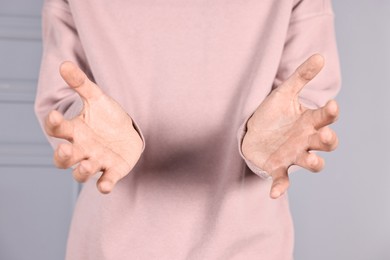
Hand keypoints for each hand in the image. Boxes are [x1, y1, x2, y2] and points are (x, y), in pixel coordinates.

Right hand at [44, 62, 142, 193]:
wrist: (129, 132)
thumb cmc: (107, 116)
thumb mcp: (97, 98)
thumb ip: (81, 84)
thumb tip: (64, 64)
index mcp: (74, 131)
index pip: (57, 129)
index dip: (54, 123)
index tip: (55, 115)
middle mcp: (81, 149)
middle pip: (62, 158)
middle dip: (63, 156)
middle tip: (67, 149)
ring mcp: (96, 161)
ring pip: (80, 173)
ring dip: (82, 171)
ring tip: (88, 164)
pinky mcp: (112, 171)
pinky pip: (105, 181)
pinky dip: (104, 185)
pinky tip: (105, 185)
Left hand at [241, 54, 338, 198]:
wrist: (253, 131)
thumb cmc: (273, 113)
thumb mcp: (285, 93)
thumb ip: (301, 77)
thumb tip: (320, 56)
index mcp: (309, 122)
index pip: (326, 118)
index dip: (330, 113)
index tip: (331, 104)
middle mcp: (306, 140)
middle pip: (326, 144)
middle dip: (328, 140)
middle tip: (324, 134)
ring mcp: (293, 155)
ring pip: (312, 163)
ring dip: (314, 162)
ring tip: (312, 160)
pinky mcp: (277, 167)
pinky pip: (282, 180)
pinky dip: (280, 187)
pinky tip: (273, 193)